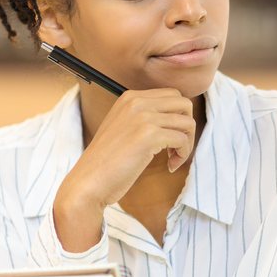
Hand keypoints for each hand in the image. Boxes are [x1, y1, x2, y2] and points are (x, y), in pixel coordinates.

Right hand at [63, 88, 196, 209]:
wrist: (89, 181)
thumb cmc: (108, 161)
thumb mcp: (124, 127)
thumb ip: (145, 117)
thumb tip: (177, 119)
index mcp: (130, 97)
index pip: (172, 95)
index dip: (178, 117)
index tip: (169, 138)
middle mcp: (136, 102)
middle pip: (184, 104)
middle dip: (187, 127)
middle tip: (176, 147)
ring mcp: (143, 117)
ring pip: (187, 122)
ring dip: (187, 143)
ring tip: (173, 158)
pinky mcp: (149, 135)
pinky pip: (182, 140)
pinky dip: (182, 155)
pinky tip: (170, 166)